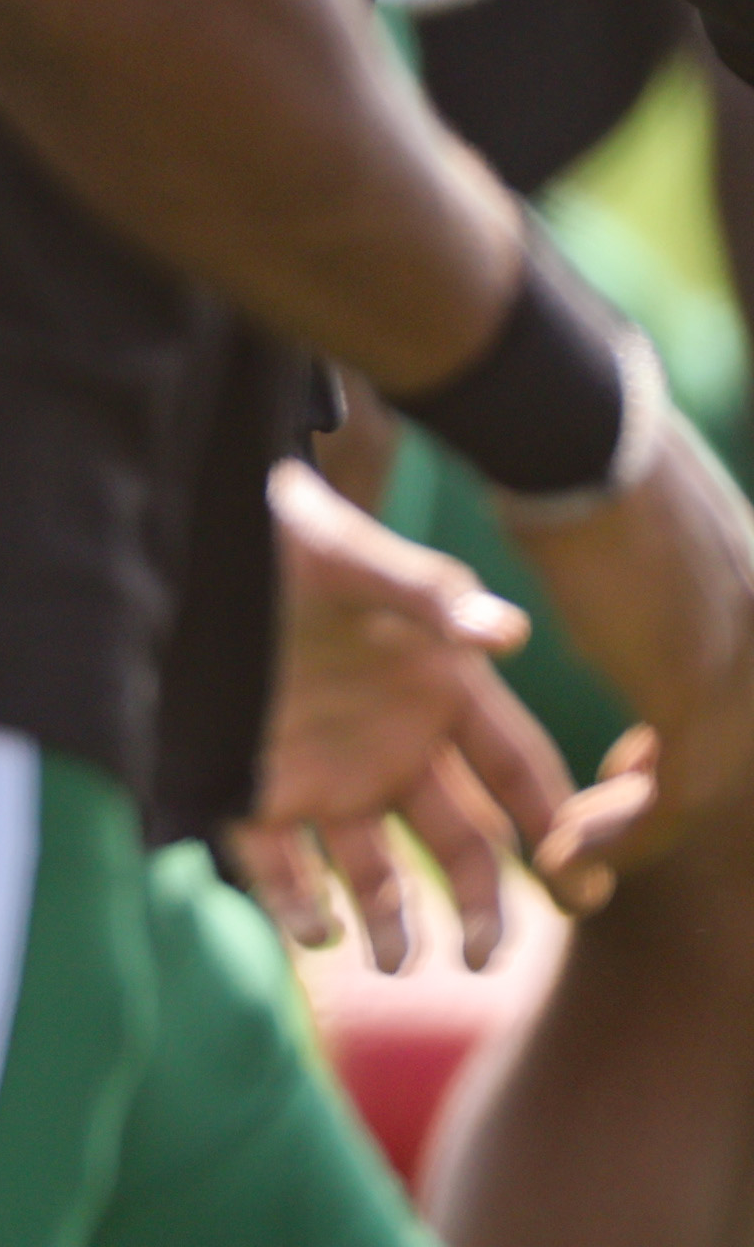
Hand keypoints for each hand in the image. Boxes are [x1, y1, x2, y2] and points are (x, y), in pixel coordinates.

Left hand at [225, 460, 567, 968]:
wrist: (182, 537)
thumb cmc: (284, 536)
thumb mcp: (355, 557)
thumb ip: (430, 596)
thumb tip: (510, 633)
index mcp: (439, 693)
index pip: (516, 771)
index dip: (554, 824)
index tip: (581, 889)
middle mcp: (391, 747)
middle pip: (461, 845)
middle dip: (482, 906)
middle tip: (482, 957)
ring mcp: (324, 772)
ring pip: (374, 873)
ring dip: (389, 922)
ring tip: (396, 960)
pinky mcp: (248, 784)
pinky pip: (279, 864)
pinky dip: (296, 903)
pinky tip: (318, 926)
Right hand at [495, 409, 753, 907]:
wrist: (579, 442)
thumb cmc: (582, 459)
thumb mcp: (642, 524)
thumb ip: (657, 574)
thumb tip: (637, 578)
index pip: (737, 715)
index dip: (679, 753)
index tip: (623, 770)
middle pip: (727, 759)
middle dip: (652, 805)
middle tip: (588, 828)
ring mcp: (743, 675)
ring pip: (703, 789)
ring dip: (627, 835)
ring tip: (560, 853)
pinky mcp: (697, 697)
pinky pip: (673, 800)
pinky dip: (620, 837)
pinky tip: (562, 848)